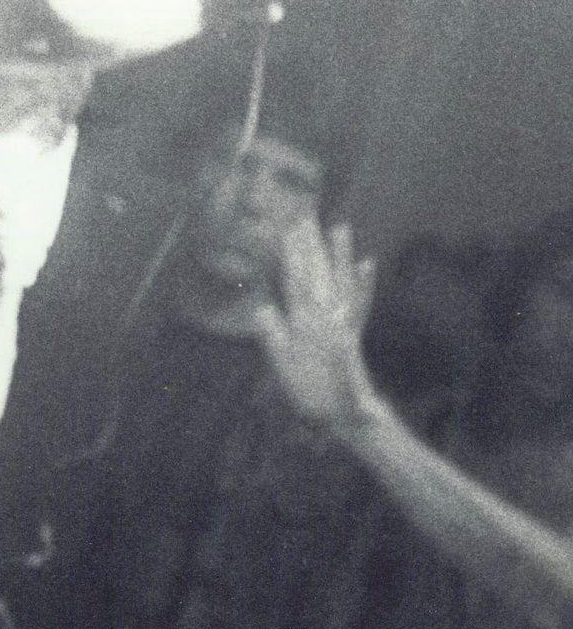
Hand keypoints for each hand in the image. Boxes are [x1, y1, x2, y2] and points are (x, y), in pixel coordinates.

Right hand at [251, 219, 378, 436]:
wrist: (345, 413)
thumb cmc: (309, 392)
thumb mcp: (282, 366)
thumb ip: (273, 335)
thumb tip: (261, 307)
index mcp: (306, 322)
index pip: (296, 280)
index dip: (291, 254)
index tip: (286, 228)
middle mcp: (328, 314)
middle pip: (318, 272)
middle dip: (310, 243)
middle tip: (304, 216)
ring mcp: (344, 319)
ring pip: (341, 280)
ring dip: (340, 253)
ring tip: (340, 226)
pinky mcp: (355, 329)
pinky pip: (361, 302)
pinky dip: (364, 282)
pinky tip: (367, 262)